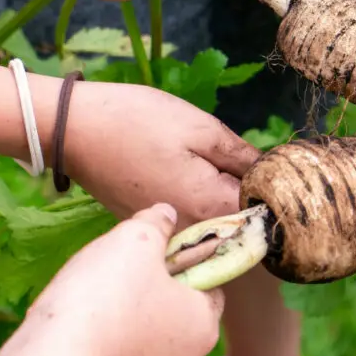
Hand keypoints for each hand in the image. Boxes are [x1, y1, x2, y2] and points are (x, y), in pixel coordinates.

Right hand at [0, 205, 222, 355]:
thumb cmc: (105, 299)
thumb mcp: (135, 241)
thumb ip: (155, 224)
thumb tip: (166, 214)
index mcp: (204, 324)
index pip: (208, 285)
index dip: (182, 261)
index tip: (151, 252)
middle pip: (172, 310)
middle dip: (146, 289)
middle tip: (114, 271)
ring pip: (140, 335)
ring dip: (118, 316)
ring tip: (88, 298)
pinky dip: (97, 342)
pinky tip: (72, 329)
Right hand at [60, 81, 258, 225]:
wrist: (72, 129)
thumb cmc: (137, 122)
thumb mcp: (202, 129)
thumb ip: (244, 157)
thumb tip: (274, 173)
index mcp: (210, 207)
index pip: (264, 214)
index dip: (277, 194)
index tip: (284, 174)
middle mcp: (191, 231)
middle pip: (241, 225)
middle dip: (254, 201)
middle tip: (252, 167)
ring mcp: (167, 233)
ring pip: (214, 226)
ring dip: (226, 204)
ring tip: (222, 170)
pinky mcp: (149, 225)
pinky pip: (188, 223)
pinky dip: (198, 206)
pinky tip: (192, 178)